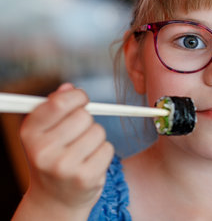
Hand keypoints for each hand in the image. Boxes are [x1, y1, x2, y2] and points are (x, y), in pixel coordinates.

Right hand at [14, 83, 113, 219]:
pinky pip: (108, 148)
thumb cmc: (53, 157)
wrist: (56, 199)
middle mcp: (43, 151)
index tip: (81, 99)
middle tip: (78, 135)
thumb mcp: (45, 133)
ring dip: (96, 138)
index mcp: (30, 134)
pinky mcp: (85, 177)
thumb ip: (55, 107)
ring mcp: (64, 166)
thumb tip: (69, 87)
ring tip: (83, 151)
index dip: (77, 96)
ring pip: (98, 131)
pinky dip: (103, 153)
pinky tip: (90, 162)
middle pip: (83, 116)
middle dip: (86, 121)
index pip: (59, 103)